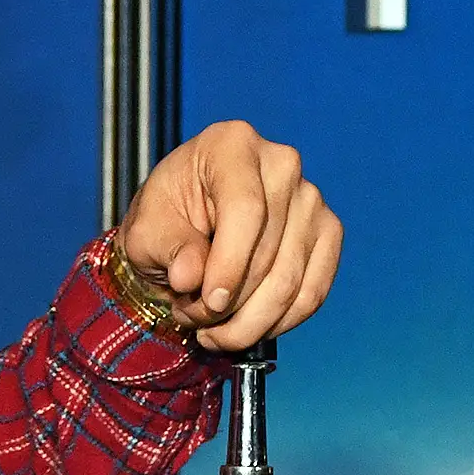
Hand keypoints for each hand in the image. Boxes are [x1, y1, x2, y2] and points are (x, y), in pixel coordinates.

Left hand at [118, 120, 341, 351]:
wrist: (187, 221)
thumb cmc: (165, 216)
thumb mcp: (146, 229)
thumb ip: (166, 247)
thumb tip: (189, 275)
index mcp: (232, 145)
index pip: (245, 209)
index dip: (229, 264)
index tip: (209, 303)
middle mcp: (281, 164)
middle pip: (269, 252)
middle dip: (228, 304)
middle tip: (192, 319)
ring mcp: (311, 199)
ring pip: (291, 282)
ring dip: (249, 322)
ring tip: (212, 330)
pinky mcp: (327, 232)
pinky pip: (313, 292)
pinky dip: (279, 322)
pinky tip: (247, 328)